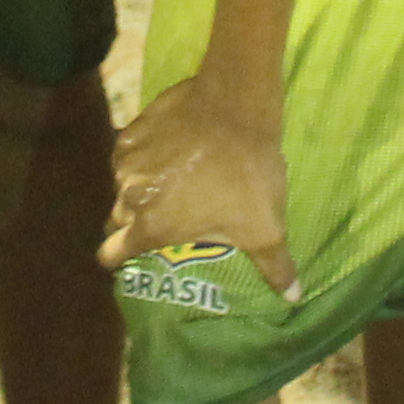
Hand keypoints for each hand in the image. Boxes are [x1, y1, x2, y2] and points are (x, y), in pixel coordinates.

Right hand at [104, 75, 295, 300]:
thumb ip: (274, 266)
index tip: (128, 253)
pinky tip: (166, 153)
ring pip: (122, 184)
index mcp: (152, 226)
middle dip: (133, 221)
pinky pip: (127, 153)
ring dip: (138, 187)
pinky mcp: (132, 129)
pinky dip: (141, 157)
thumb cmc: (246, 173)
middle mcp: (130, 196)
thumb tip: (292, 297)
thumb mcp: (264, 226)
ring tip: (168, 182)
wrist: (235, 105)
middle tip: (161, 216)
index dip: (118, 256)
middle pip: (117, 219)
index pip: (111, 253)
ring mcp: (128, 161)